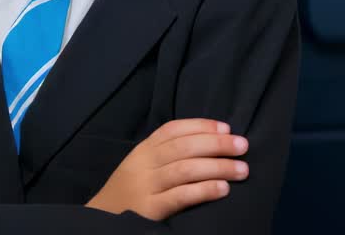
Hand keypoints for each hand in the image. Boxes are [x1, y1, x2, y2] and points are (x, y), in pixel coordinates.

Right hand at [86, 119, 248, 220]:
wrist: (102, 218)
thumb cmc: (130, 190)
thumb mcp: (140, 164)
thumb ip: (165, 152)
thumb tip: (208, 141)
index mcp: (143, 149)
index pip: (173, 129)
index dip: (201, 126)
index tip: (227, 127)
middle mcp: (144, 164)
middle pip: (183, 147)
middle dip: (216, 144)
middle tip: (243, 146)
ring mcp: (147, 186)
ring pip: (185, 170)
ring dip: (217, 167)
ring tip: (242, 169)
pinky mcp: (150, 209)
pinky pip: (181, 196)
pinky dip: (204, 190)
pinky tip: (223, 189)